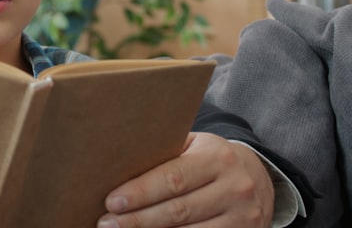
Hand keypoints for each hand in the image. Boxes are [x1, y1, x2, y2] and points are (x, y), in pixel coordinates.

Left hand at [97, 132, 273, 227]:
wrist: (259, 177)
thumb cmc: (210, 159)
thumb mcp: (195, 147)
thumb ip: (165, 153)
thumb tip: (118, 163)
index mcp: (217, 158)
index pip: (173, 178)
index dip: (141, 192)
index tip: (111, 201)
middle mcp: (234, 188)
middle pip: (178, 210)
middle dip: (138, 219)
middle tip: (107, 223)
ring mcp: (243, 216)